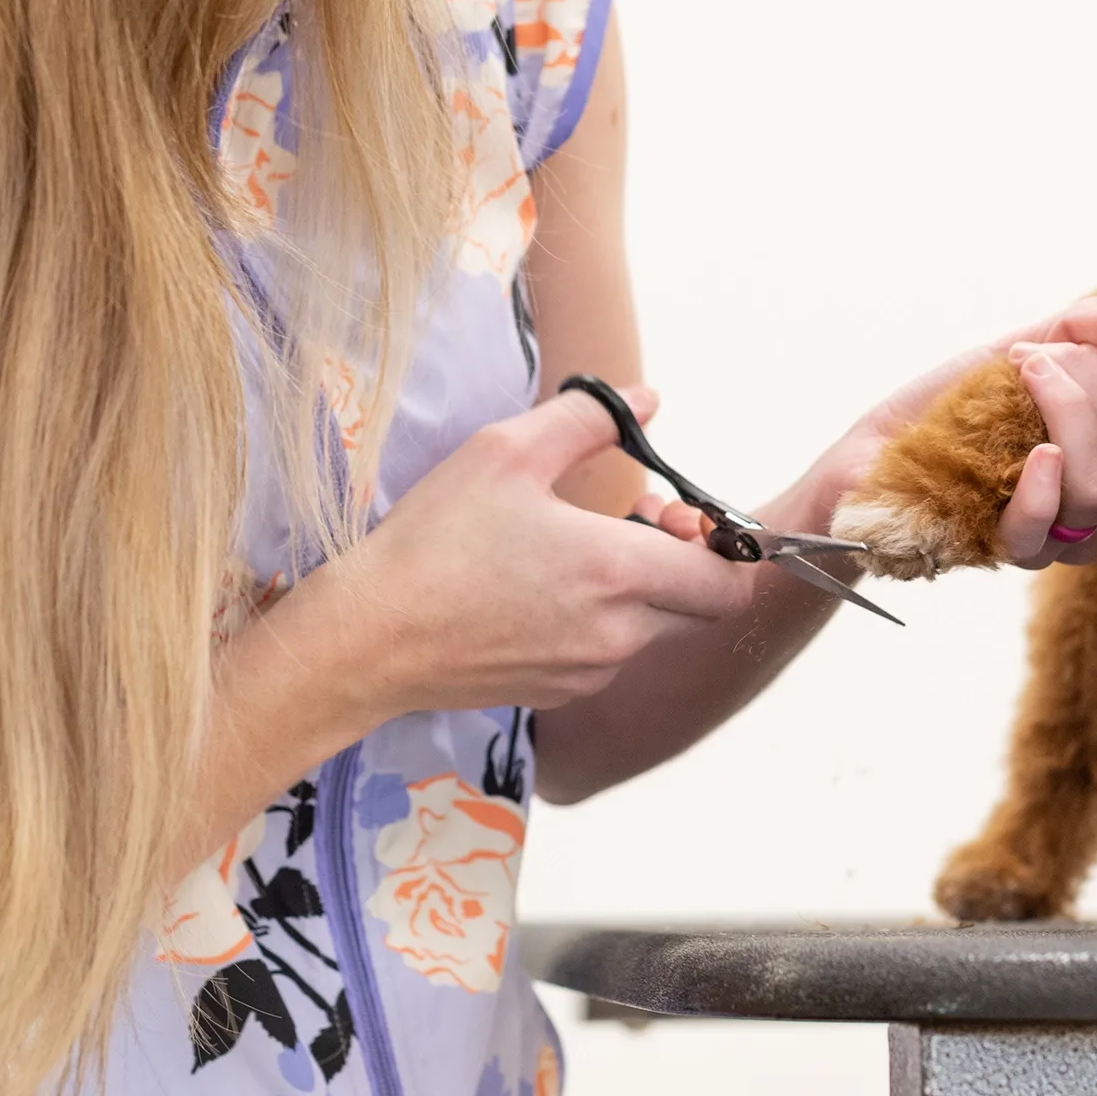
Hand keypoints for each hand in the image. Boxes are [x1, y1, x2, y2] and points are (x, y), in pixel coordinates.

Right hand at [299, 387, 756, 717]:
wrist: (369, 638)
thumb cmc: (435, 540)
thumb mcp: (506, 451)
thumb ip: (589, 419)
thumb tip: (650, 401)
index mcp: (617, 572)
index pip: (727, 583)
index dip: (724, 545)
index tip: (676, 511)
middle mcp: (616, 634)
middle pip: (696, 606)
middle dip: (678, 559)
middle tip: (629, 518)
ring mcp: (587, 673)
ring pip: (649, 628)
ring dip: (634, 588)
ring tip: (570, 547)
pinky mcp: (556, 694)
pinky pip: (604, 655)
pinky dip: (596, 620)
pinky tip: (538, 587)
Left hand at [818, 297, 1096, 570]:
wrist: (870, 454)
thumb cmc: (946, 405)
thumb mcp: (1011, 350)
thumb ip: (1074, 328)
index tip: (1047, 347)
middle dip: (1082, 377)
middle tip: (1024, 361)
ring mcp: (1057, 531)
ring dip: (1065, 415)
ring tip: (1018, 382)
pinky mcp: (1005, 551)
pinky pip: (1047, 533)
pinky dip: (1043, 488)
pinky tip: (1035, 455)